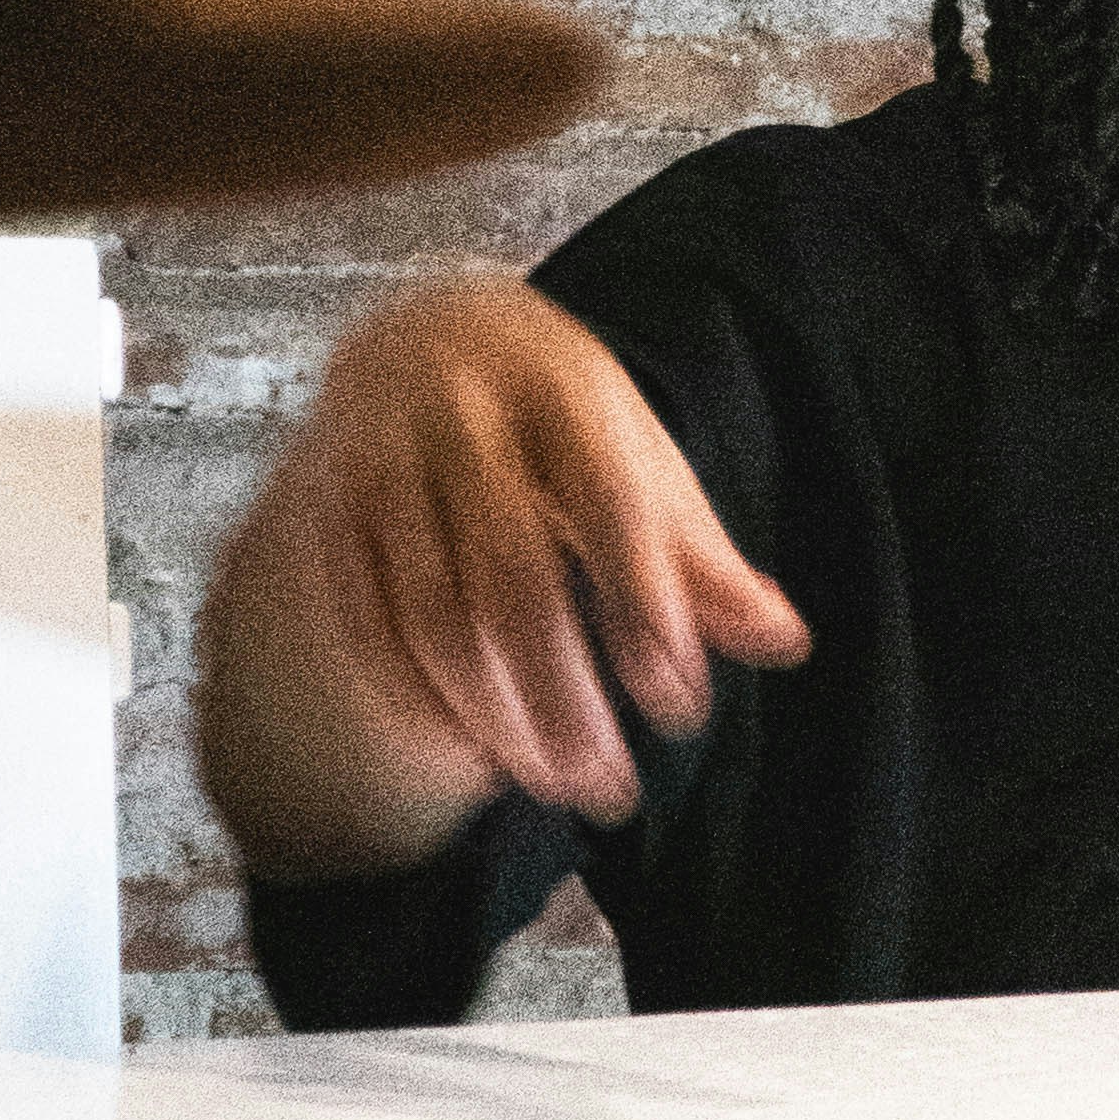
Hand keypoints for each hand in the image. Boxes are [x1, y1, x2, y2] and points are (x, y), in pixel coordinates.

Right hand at [199, 275, 806, 878]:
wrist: (426, 334)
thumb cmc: (560, 419)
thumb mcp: (641, 463)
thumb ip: (703, 559)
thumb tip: (784, 641)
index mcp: (562, 391)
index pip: (607, 500)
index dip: (642, 601)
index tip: (675, 700)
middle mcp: (464, 421)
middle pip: (511, 572)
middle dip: (558, 691)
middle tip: (606, 784)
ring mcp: (387, 464)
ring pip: (430, 608)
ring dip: (490, 711)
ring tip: (554, 782)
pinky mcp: (334, 510)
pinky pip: (364, 617)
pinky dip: (412, 692)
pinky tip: (469, 748)